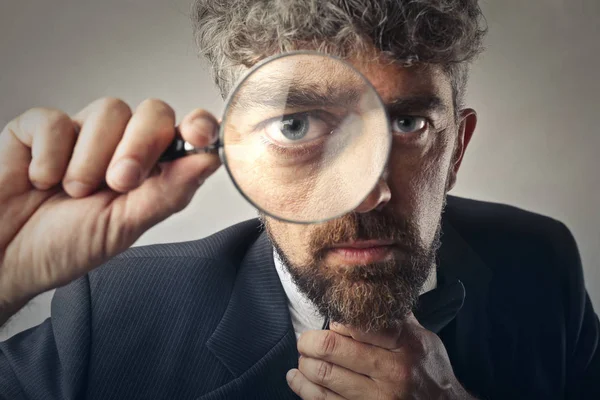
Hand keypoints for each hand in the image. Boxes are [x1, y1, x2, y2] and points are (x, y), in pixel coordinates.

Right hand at [0, 98, 220, 322]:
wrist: (3, 259)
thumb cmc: (64, 247)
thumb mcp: (123, 227)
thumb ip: (168, 192)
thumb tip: (211, 160)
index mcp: (150, 170)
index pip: (185, 132)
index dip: (198, 126)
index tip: (199, 135)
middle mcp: (120, 145)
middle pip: (152, 112)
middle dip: (140, 146)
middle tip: (119, 183)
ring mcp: (80, 134)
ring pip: (109, 110)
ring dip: (93, 158)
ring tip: (74, 191)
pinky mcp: (37, 130)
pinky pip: (55, 119)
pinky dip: (50, 154)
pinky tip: (40, 181)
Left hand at [287, 313, 475, 399]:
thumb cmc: (431, 372)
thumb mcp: (423, 339)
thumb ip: (396, 318)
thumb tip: (370, 293)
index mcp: (404, 345)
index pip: (357, 324)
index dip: (336, 322)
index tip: (331, 324)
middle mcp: (391, 372)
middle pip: (332, 348)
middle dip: (309, 341)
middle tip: (304, 340)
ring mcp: (378, 398)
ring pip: (323, 376)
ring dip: (304, 365)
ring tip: (302, 358)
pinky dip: (304, 388)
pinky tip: (297, 379)